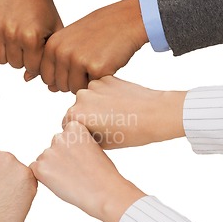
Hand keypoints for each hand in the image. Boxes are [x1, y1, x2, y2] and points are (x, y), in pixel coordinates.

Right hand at [0, 0, 63, 77]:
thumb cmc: (43, 8)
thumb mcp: (53, 32)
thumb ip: (45, 59)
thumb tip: (27, 79)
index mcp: (31, 38)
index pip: (31, 67)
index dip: (35, 60)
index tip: (37, 47)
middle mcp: (11, 33)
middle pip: (14, 64)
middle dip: (21, 56)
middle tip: (25, 40)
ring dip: (7, 52)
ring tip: (14, 37)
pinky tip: (2, 31)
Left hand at [31, 121, 144, 221]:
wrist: (104, 192)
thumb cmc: (103, 173)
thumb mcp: (93, 148)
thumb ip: (76, 143)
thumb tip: (65, 151)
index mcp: (74, 129)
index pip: (65, 136)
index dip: (71, 150)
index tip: (80, 159)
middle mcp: (59, 137)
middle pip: (53, 147)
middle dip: (60, 158)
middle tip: (74, 172)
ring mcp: (48, 152)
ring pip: (44, 160)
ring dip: (52, 168)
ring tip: (70, 179)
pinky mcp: (40, 168)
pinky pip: (35, 170)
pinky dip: (43, 177)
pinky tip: (59, 183)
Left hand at [41, 0, 148, 92]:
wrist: (126, 20)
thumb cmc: (98, 31)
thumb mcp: (71, 41)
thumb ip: (58, 64)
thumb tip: (51, 89)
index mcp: (52, 46)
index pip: (47, 77)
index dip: (62, 77)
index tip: (75, 65)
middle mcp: (62, 53)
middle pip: (61, 85)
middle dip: (75, 80)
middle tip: (89, 62)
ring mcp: (78, 60)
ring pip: (75, 89)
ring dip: (87, 82)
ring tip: (97, 62)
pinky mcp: (96, 68)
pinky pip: (92, 87)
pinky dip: (100, 79)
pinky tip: (106, 63)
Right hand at [63, 76, 186, 148]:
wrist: (155, 114)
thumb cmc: (131, 133)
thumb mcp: (103, 144)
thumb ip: (85, 136)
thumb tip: (79, 131)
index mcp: (75, 115)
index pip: (67, 124)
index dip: (80, 131)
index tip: (94, 133)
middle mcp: (80, 97)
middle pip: (76, 109)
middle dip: (87, 116)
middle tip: (106, 124)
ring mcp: (94, 86)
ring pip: (88, 97)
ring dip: (96, 104)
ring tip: (115, 114)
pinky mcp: (106, 78)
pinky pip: (100, 88)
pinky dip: (106, 94)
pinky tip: (120, 103)